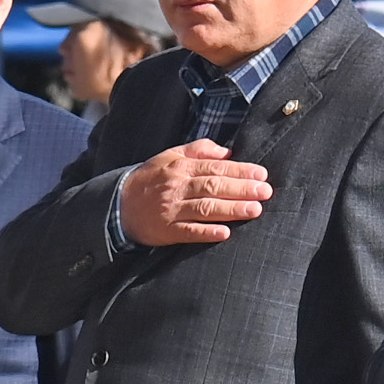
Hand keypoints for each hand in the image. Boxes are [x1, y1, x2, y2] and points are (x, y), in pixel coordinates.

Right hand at [121, 141, 274, 247]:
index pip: (215, 167)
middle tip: (265, 192)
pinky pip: (189, 231)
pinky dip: (207, 232)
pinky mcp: (167, 230)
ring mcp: (171, 210)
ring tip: (254, 210)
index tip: (261, 174)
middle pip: (213, 186)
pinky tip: (225, 233)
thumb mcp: (171, 156)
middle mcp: (177, 187)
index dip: (239, 170)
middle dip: (241, 189)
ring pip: (204, 208)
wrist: (119, 204)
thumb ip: (199, 150)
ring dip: (231, 210)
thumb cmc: (150, 179)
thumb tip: (228, 151)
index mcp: (180, 167)